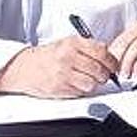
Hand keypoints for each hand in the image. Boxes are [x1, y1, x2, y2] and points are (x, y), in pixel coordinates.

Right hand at [0, 37, 119, 97]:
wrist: (23, 67)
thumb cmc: (48, 56)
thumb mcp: (67, 44)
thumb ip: (88, 48)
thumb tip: (110, 58)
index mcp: (73, 43)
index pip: (102, 52)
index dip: (112, 62)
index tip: (113, 66)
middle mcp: (68, 57)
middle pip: (100, 70)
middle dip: (104, 75)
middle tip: (102, 75)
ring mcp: (63, 73)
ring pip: (92, 83)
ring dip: (92, 84)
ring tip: (85, 79)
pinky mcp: (59, 88)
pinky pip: (80, 92)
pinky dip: (81, 90)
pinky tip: (74, 84)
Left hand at [108, 21, 136, 77]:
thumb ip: (130, 50)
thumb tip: (112, 63)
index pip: (120, 40)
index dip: (112, 54)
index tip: (109, 67)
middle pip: (126, 43)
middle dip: (119, 60)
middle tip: (115, 73)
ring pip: (136, 47)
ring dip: (128, 63)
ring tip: (125, 75)